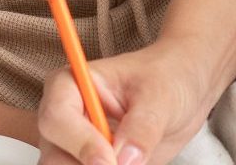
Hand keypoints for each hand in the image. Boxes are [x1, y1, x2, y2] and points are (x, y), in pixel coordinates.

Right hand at [37, 39, 222, 164]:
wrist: (183, 90)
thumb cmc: (166, 78)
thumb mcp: (161, 97)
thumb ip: (142, 128)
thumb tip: (125, 161)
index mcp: (69, 86)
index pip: (57, 118)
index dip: (81, 143)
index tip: (110, 160)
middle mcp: (64, 119)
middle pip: (53, 156)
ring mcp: (74, 147)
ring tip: (137, 161)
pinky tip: (136, 164)